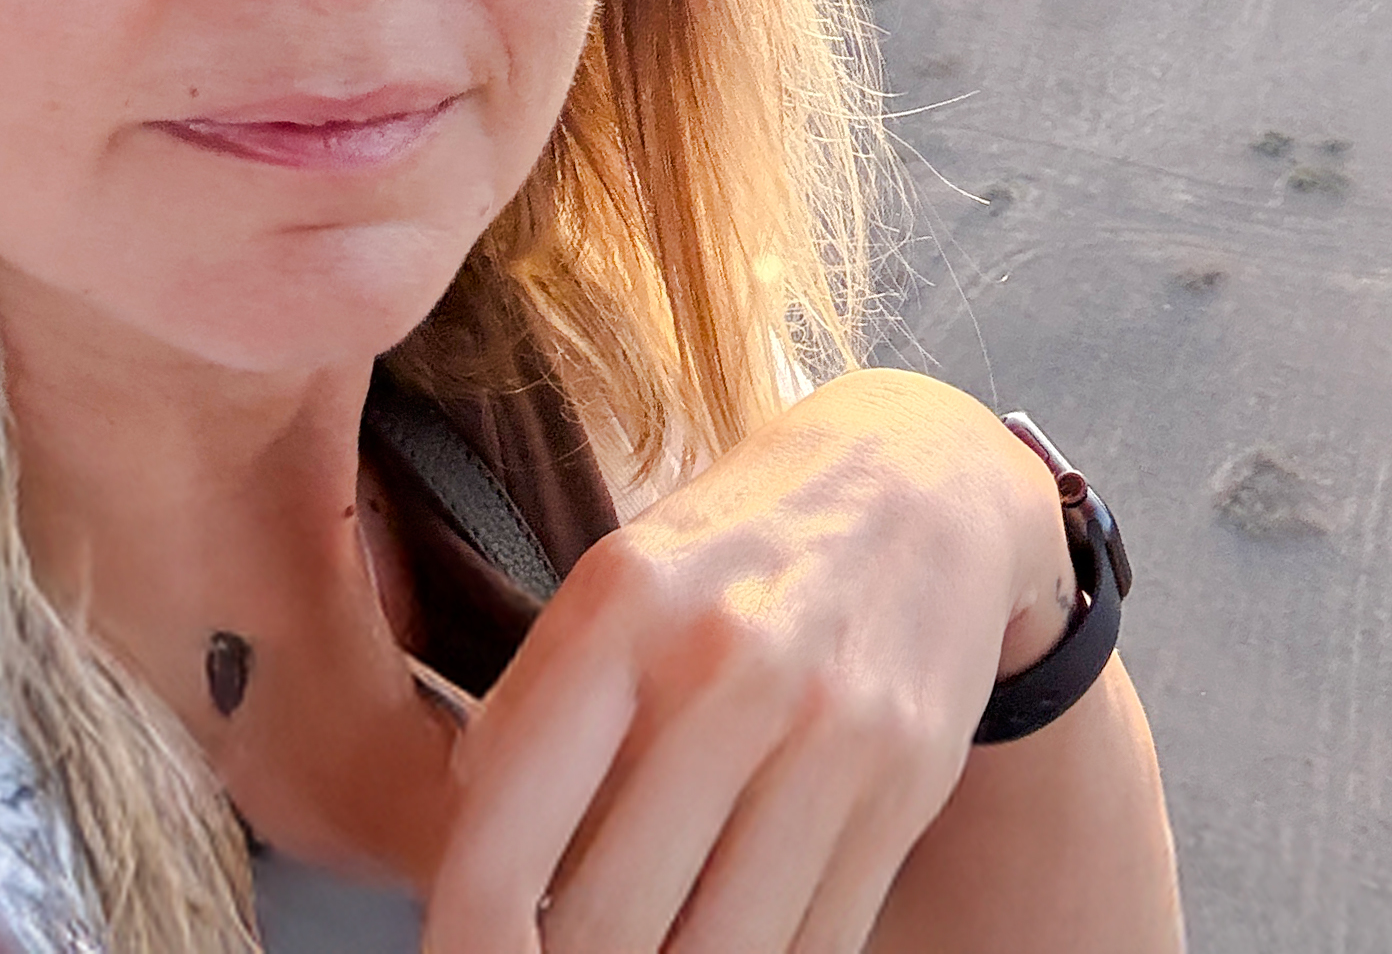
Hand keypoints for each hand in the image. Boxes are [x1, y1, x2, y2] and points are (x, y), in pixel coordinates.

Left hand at [419, 368, 1065, 953]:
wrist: (925, 483)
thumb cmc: (737, 552)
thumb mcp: (613, 583)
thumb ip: (528, 714)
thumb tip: (465, 873)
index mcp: (624, 605)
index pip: (506, 839)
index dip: (467, 942)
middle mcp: (729, 665)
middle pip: (607, 926)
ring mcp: (832, 729)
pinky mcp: (909, 784)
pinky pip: (814, 946)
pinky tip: (718, 945)